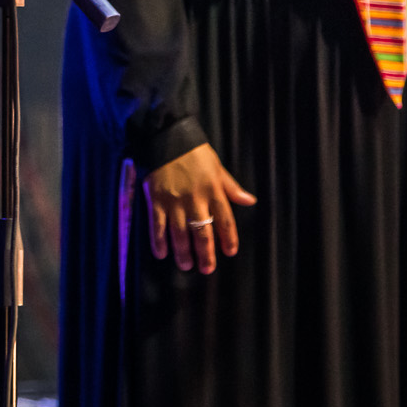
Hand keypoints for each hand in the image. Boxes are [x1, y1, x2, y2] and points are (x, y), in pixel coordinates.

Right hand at [144, 142, 256, 274]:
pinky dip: (158, 242)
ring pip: (180, 234)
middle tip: (206, 269)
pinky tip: (161, 254)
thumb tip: (250, 201)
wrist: (165, 136)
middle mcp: (195, 200)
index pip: (225, 221)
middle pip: (203, 233)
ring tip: (186, 265)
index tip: (229, 252)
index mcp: (213, 191)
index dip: (229, 239)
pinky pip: (157, 226)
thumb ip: (231, 187)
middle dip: (205, 254)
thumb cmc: (193, 152)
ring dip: (183, 253)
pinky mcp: (156, 200)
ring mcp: (174, 201)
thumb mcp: (217, 167)